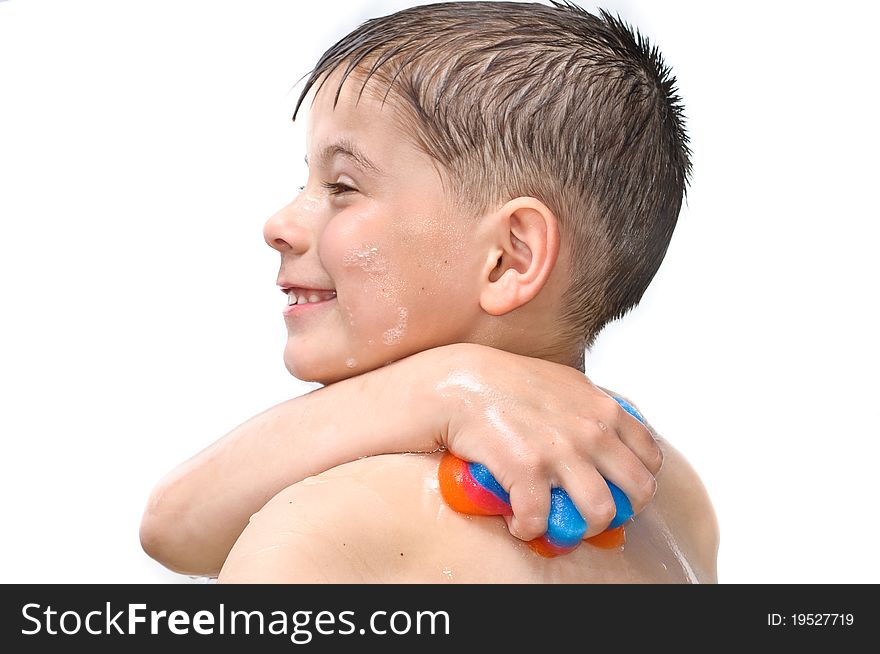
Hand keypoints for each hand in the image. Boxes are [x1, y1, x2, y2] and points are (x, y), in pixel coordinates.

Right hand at [427, 343, 661, 539]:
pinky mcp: (526, 470)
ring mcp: (561, 451)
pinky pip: (541, 520)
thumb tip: (606, 435)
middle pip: (639, 490)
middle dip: (620, 511)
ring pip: (600, 512)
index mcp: (604, 409)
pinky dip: (529, 529)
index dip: (638, 483)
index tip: (616, 492)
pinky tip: (518, 523)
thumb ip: (591, 409)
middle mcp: (591, 430)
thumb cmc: (506, 383)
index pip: (650, 457)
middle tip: (591, 516)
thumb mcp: (565, 384)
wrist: (459, 382)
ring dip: (581, 528)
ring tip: (558, 525)